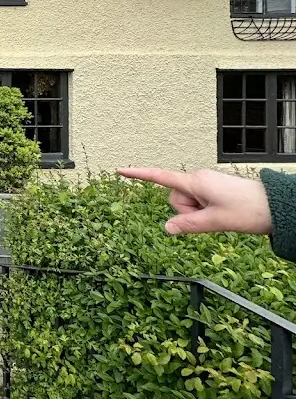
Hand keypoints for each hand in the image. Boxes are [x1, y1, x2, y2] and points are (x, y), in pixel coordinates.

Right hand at [117, 168, 271, 235]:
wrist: (277, 205)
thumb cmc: (249, 210)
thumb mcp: (215, 222)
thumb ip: (188, 225)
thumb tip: (167, 228)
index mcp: (195, 182)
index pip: (161, 177)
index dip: (139, 175)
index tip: (120, 170)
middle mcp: (198, 179)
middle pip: (176, 199)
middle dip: (187, 211)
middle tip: (212, 217)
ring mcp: (206, 183)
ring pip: (187, 203)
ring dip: (198, 212)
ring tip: (221, 215)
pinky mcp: (213, 189)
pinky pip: (198, 202)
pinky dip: (204, 210)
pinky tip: (221, 213)